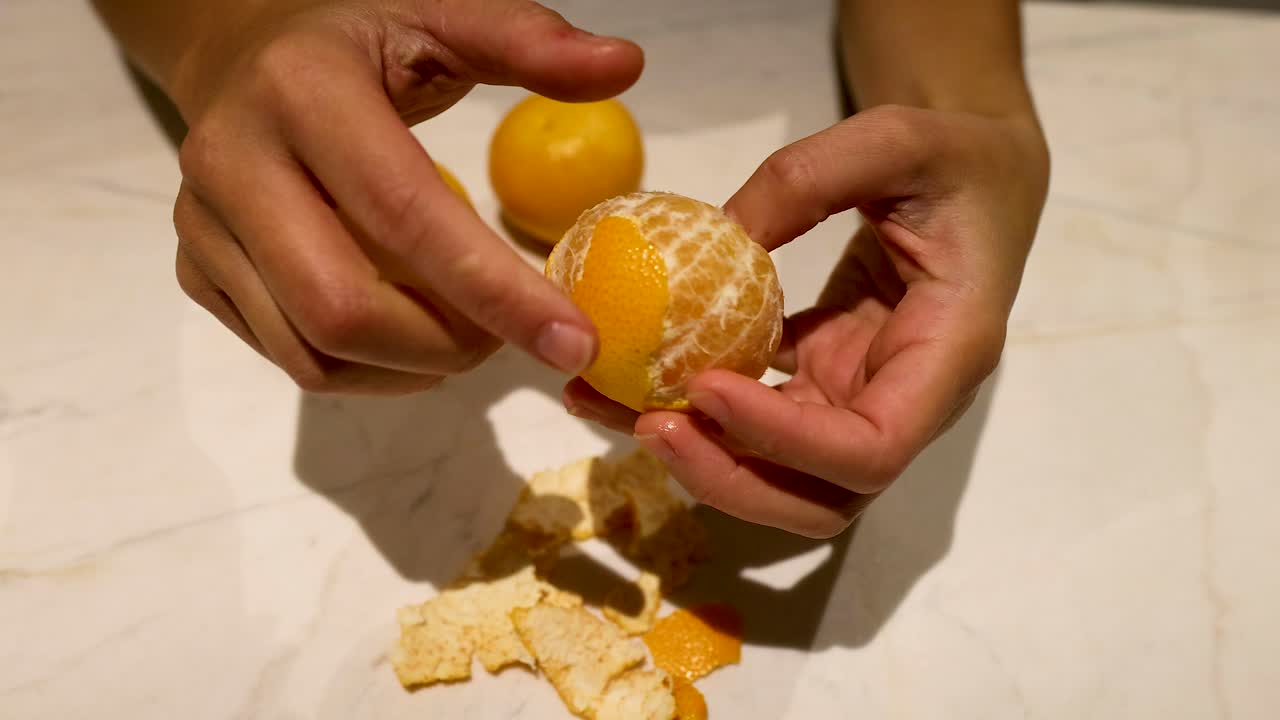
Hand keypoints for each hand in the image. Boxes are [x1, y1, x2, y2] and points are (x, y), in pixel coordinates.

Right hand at [170, 0, 641, 392]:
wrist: (238, 54)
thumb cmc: (357, 42)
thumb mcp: (437, 17)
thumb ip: (526, 40)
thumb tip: (623, 66)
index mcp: (302, 93)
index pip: (405, 214)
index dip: (495, 290)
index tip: (574, 341)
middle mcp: (234, 162)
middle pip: (342, 308)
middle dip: (448, 346)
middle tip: (512, 336)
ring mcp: (203, 226)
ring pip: (311, 352)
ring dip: (411, 369)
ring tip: (469, 337)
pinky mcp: (195, 271)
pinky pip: (288, 357)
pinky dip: (367, 372)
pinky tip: (414, 338)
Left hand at [565, 105, 1048, 536]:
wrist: (975, 184)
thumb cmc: (955, 161)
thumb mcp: (900, 138)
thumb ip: (814, 176)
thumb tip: (718, 235)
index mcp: (947, 356)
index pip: (873, 448)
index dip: (786, 442)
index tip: (705, 388)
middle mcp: (904, 401)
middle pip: (820, 496)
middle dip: (729, 477)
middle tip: (645, 423)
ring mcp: (858, 399)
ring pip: (780, 474)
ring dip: (698, 454)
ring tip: (612, 405)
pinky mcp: (820, 381)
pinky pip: (754, 418)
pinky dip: (696, 409)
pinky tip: (630, 376)